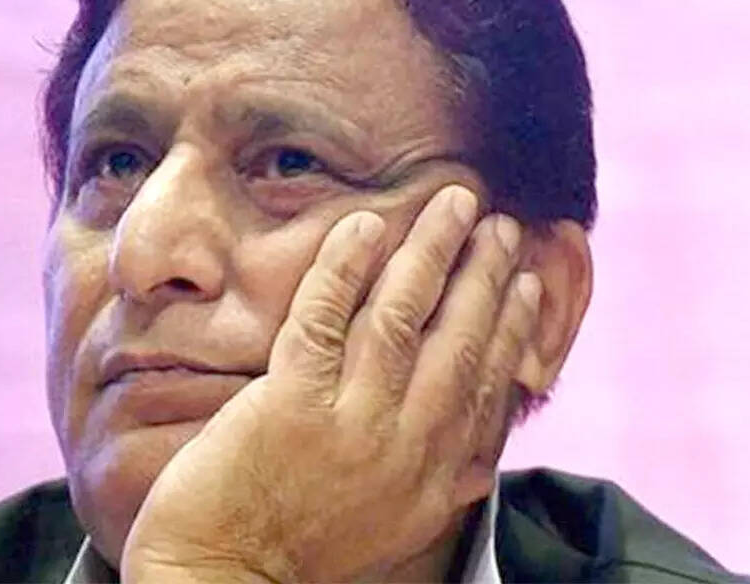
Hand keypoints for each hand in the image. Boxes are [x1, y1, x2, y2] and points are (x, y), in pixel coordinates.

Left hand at [120, 186, 540, 582]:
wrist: (221, 579)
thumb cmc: (296, 549)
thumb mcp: (391, 525)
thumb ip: (435, 481)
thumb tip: (480, 459)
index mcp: (434, 481)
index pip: (488, 388)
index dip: (512, 329)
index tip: (527, 284)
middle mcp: (405, 449)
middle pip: (458, 341)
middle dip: (484, 275)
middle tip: (500, 224)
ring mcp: (349, 423)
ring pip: (401, 317)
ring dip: (432, 251)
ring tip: (454, 203)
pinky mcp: (290, 403)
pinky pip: (324, 316)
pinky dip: (345, 265)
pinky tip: (365, 226)